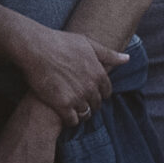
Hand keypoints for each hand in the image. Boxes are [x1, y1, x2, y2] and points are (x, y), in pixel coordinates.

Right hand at [10, 23, 124, 120]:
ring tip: (71, 109)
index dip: (99, 92)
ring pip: (85, 114)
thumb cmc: (60, 42)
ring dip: (81, 113)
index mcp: (99, 73)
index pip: (106, 91)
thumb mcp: (87, 43)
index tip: (90, 91)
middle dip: (90, 103)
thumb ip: (108, 54)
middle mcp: (91, 87)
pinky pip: (72, 120)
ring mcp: (77, 97)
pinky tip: (63, 114)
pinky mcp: (62, 105)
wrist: (36, 48)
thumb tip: (127, 59)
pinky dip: (70, 120)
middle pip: (96, 104)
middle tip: (79, 100)